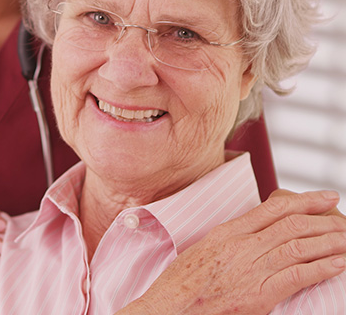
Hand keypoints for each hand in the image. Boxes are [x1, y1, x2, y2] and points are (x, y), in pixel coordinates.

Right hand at [117, 190, 345, 314]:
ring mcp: (251, 269)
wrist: (171, 306)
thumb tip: (253, 235)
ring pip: (297, 246)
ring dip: (328, 241)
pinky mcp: (259, 295)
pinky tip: (338, 264)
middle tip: (340, 211)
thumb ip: (231, 241)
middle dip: (320, 216)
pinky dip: (320, 268)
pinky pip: (296, 276)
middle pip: (289, 224)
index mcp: (228, 232)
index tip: (323, 196)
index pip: (272, 208)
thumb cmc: (183, 282)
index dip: (302, 200)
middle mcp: (241, 245)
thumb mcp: (204, 249)